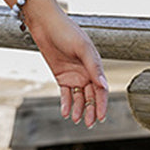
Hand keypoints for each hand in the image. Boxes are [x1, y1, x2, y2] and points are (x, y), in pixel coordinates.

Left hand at [22, 0, 108, 127]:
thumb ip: (93, 67)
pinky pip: (65, 93)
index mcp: (95, 66)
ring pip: (79, 97)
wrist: (45, 25)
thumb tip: (103, 85)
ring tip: (77, 119)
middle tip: (89, 123)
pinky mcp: (61, 76)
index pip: (101, 89)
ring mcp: (73, 75)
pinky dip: (66, 103)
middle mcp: (86, 72)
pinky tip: (66, 112)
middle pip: (91, 96)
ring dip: (79, 109)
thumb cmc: (66, 31)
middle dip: (91, 110)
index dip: (102, 104)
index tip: (101, 117)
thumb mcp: (82, 48)